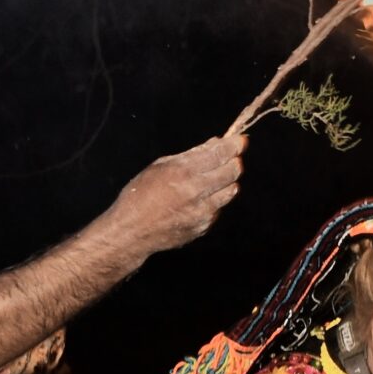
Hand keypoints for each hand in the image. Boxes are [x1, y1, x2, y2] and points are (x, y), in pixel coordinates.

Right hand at [109, 134, 244, 255]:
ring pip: (231, 191)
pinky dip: (214, 201)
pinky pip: (218, 209)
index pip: (221, 154)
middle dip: (234, 162)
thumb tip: (215, 143)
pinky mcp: (203, 227)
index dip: (235, 145)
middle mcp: (197, 192)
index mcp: (184, 172)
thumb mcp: (161, 166)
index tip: (240, 141)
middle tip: (228, 159)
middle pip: (234, 172)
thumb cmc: (140, 195)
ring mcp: (203, 212)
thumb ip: (191, 155)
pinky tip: (197, 201)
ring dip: (226, 183)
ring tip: (211, 181)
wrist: (132, 232)